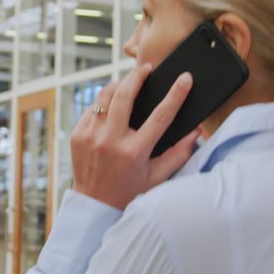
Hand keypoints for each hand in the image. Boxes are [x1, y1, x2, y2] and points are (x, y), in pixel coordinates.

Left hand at [70, 63, 197, 209]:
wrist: (94, 204)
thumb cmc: (129, 191)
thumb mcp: (158, 177)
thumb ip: (179, 154)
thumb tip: (196, 131)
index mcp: (134, 152)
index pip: (160, 116)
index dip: (176, 95)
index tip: (185, 78)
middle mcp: (110, 142)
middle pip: (124, 96)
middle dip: (137, 76)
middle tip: (146, 68)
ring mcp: (91, 137)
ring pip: (104, 97)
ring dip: (118, 85)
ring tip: (129, 82)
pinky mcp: (78, 135)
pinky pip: (92, 109)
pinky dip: (103, 103)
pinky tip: (112, 104)